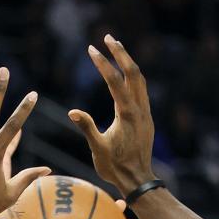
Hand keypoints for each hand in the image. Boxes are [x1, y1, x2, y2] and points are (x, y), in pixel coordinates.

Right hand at [68, 35, 154, 193]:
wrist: (138, 180)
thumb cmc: (115, 168)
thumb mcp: (98, 149)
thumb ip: (87, 128)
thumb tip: (72, 112)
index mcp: (127, 114)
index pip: (115, 81)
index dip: (103, 63)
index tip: (91, 49)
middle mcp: (140, 109)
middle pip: (133, 72)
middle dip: (121, 52)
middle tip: (107, 37)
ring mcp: (145, 113)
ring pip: (140, 79)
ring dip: (128, 62)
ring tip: (116, 49)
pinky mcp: (146, 118)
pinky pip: (141, 90)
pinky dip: (132, 76)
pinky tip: (125, 75)